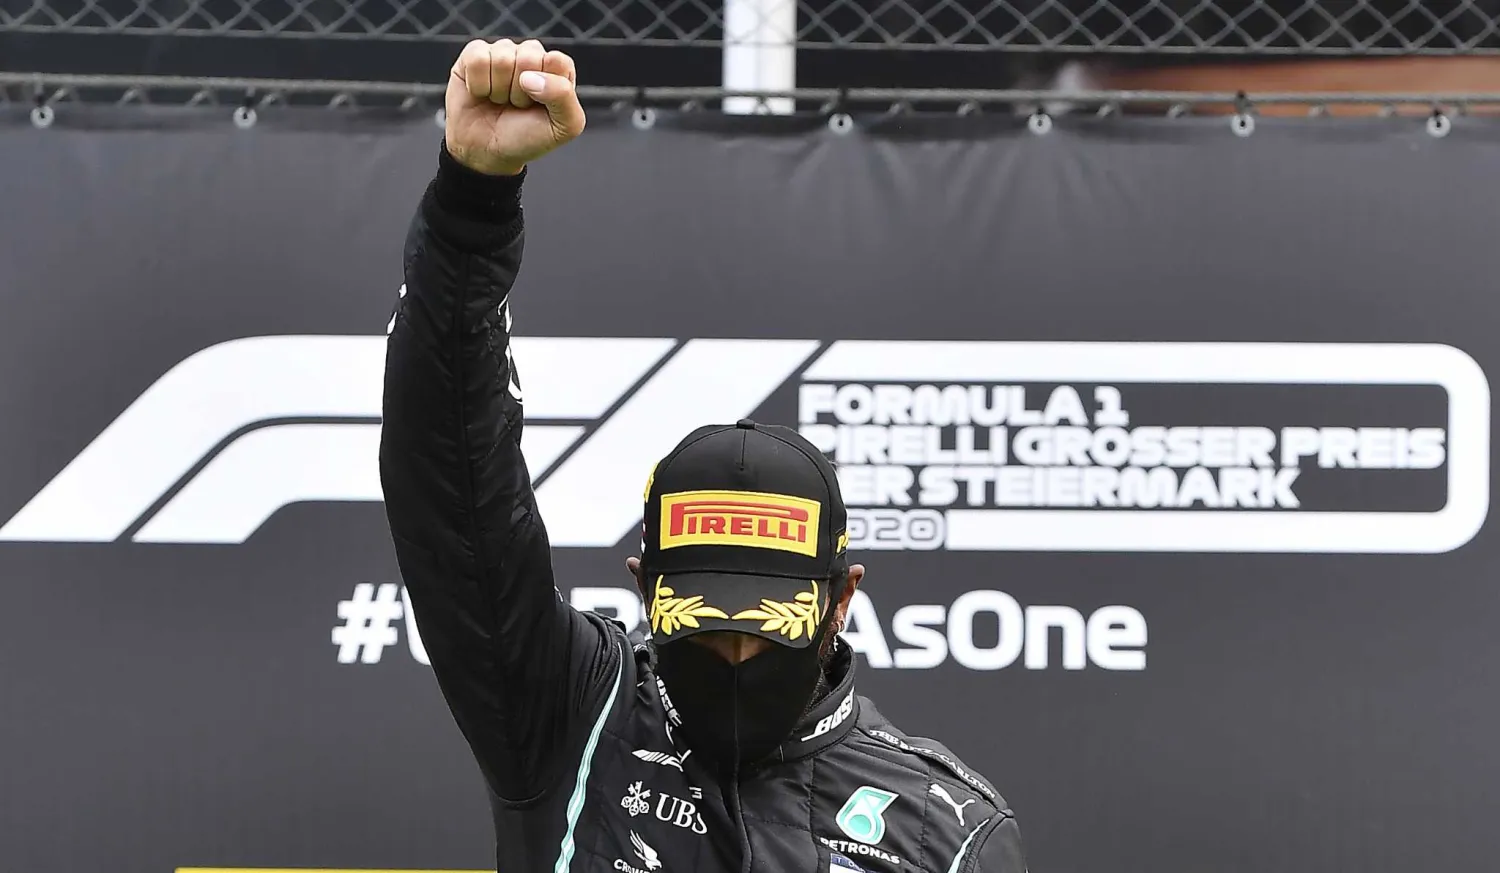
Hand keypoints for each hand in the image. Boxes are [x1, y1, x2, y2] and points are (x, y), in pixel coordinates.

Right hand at [444, 38, 585, 175]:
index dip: (547, 88)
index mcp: (557, 70)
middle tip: (517, 106)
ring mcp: (502, 53)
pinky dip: (478, 84)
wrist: (486, 153)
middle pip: (528, 57)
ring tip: (499, 101)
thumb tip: (530, 76)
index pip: (558, 61)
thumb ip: (564, 96)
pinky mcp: (474, 54)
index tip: (540, 106)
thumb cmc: (525, 138)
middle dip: (521, 91)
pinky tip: (482, 93)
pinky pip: (477, 59)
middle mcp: (530, 56)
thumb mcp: (563, 127)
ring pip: (502, 58)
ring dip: (499, 90)